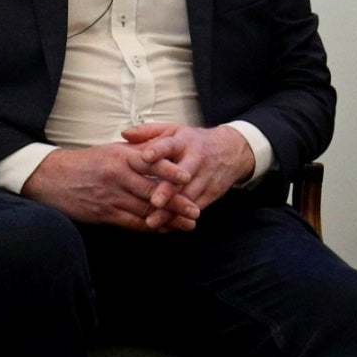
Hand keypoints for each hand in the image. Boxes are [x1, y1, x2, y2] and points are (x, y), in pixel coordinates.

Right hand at [22, 141, 201, 231]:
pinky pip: (131, 222)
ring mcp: (111, 196)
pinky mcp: (104, 213)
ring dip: (168, 219)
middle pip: (153, 191)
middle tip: (196, 211)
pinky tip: (164, 230)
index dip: (170, 171)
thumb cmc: (88, 161)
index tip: (189, 177)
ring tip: (188, 224)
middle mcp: (118, 176)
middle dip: (177, 203)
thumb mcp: (113, 150)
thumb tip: (168, 149)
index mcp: (122, 157)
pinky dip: (150, 227)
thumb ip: (140, 150)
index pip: (151, 163)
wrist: (50, 177)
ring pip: (145, 210)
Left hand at [124, 122, 254, 220]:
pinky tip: (165, 227)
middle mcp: (197, 159)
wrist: (232, 150)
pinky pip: (196, 206)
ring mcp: (206, 177)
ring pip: (188, 196)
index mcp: (184, 142)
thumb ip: (148, 132)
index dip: (158, 151)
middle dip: (169, 189)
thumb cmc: (194, 141)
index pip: (170, 145)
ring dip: (171, 211)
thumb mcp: (174, 130)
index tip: (145, 157)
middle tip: (155, 201)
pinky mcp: (212, 192)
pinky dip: (181, 217)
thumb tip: (125, 133)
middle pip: (182, 176)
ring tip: (153, 222)